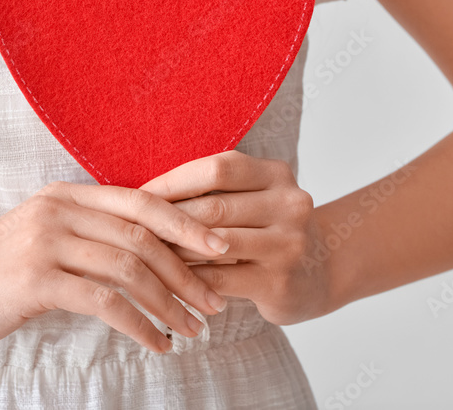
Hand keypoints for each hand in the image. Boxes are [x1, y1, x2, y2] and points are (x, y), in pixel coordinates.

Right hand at [0, 180, 230, 353]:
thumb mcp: (41, 239)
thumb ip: (86, 234)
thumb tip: (147, 252)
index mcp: (66, 195)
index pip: (142, 201)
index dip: (188, 224)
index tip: (223, 249)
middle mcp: (59, 209)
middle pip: (144, 236)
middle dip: (188, 271)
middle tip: (216, 303)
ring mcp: (46, 242)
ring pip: (130, 268)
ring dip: (170, 303)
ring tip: (193, 329)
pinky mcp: (36, 279)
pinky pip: (105, 301)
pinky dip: (140, 325)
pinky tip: (157, 344)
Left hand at [138, 150, 330, 324]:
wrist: (322, 272)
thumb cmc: (268, 229)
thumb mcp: (253, 198)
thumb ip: (213, 190)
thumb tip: (142, 192)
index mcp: (277, 174)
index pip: (216, 170)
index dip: (172, 181)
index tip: (137, 196)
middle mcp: (289, 204)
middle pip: (212, 207)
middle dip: (166, 219)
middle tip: (130, 228)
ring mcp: (289, 244)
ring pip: (213, 244)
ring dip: (171, 250)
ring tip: (141, 254)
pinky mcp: (280, 282)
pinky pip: (219, 280)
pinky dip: (186, 280)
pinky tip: (164, 282)